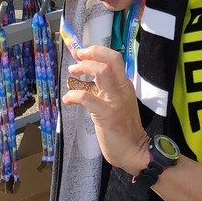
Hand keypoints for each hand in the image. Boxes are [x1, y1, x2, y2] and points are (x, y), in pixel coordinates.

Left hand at [65, 44, 149, 176]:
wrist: (134, 149)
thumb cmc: (122, 127)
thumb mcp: (117, 102)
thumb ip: (105, 88)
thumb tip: (87, 75)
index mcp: (124, 84)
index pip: (114, 58)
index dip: (96, 51)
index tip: (81, 52)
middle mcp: (122, 88)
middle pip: (111, 59)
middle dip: (92, 53)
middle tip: (77, 56)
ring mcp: (115, 100)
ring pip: (102, 72)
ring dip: (83, 68)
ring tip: (72, 72)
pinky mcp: (107, 114)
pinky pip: (87, 98)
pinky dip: (73, 95)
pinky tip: (68, 99)